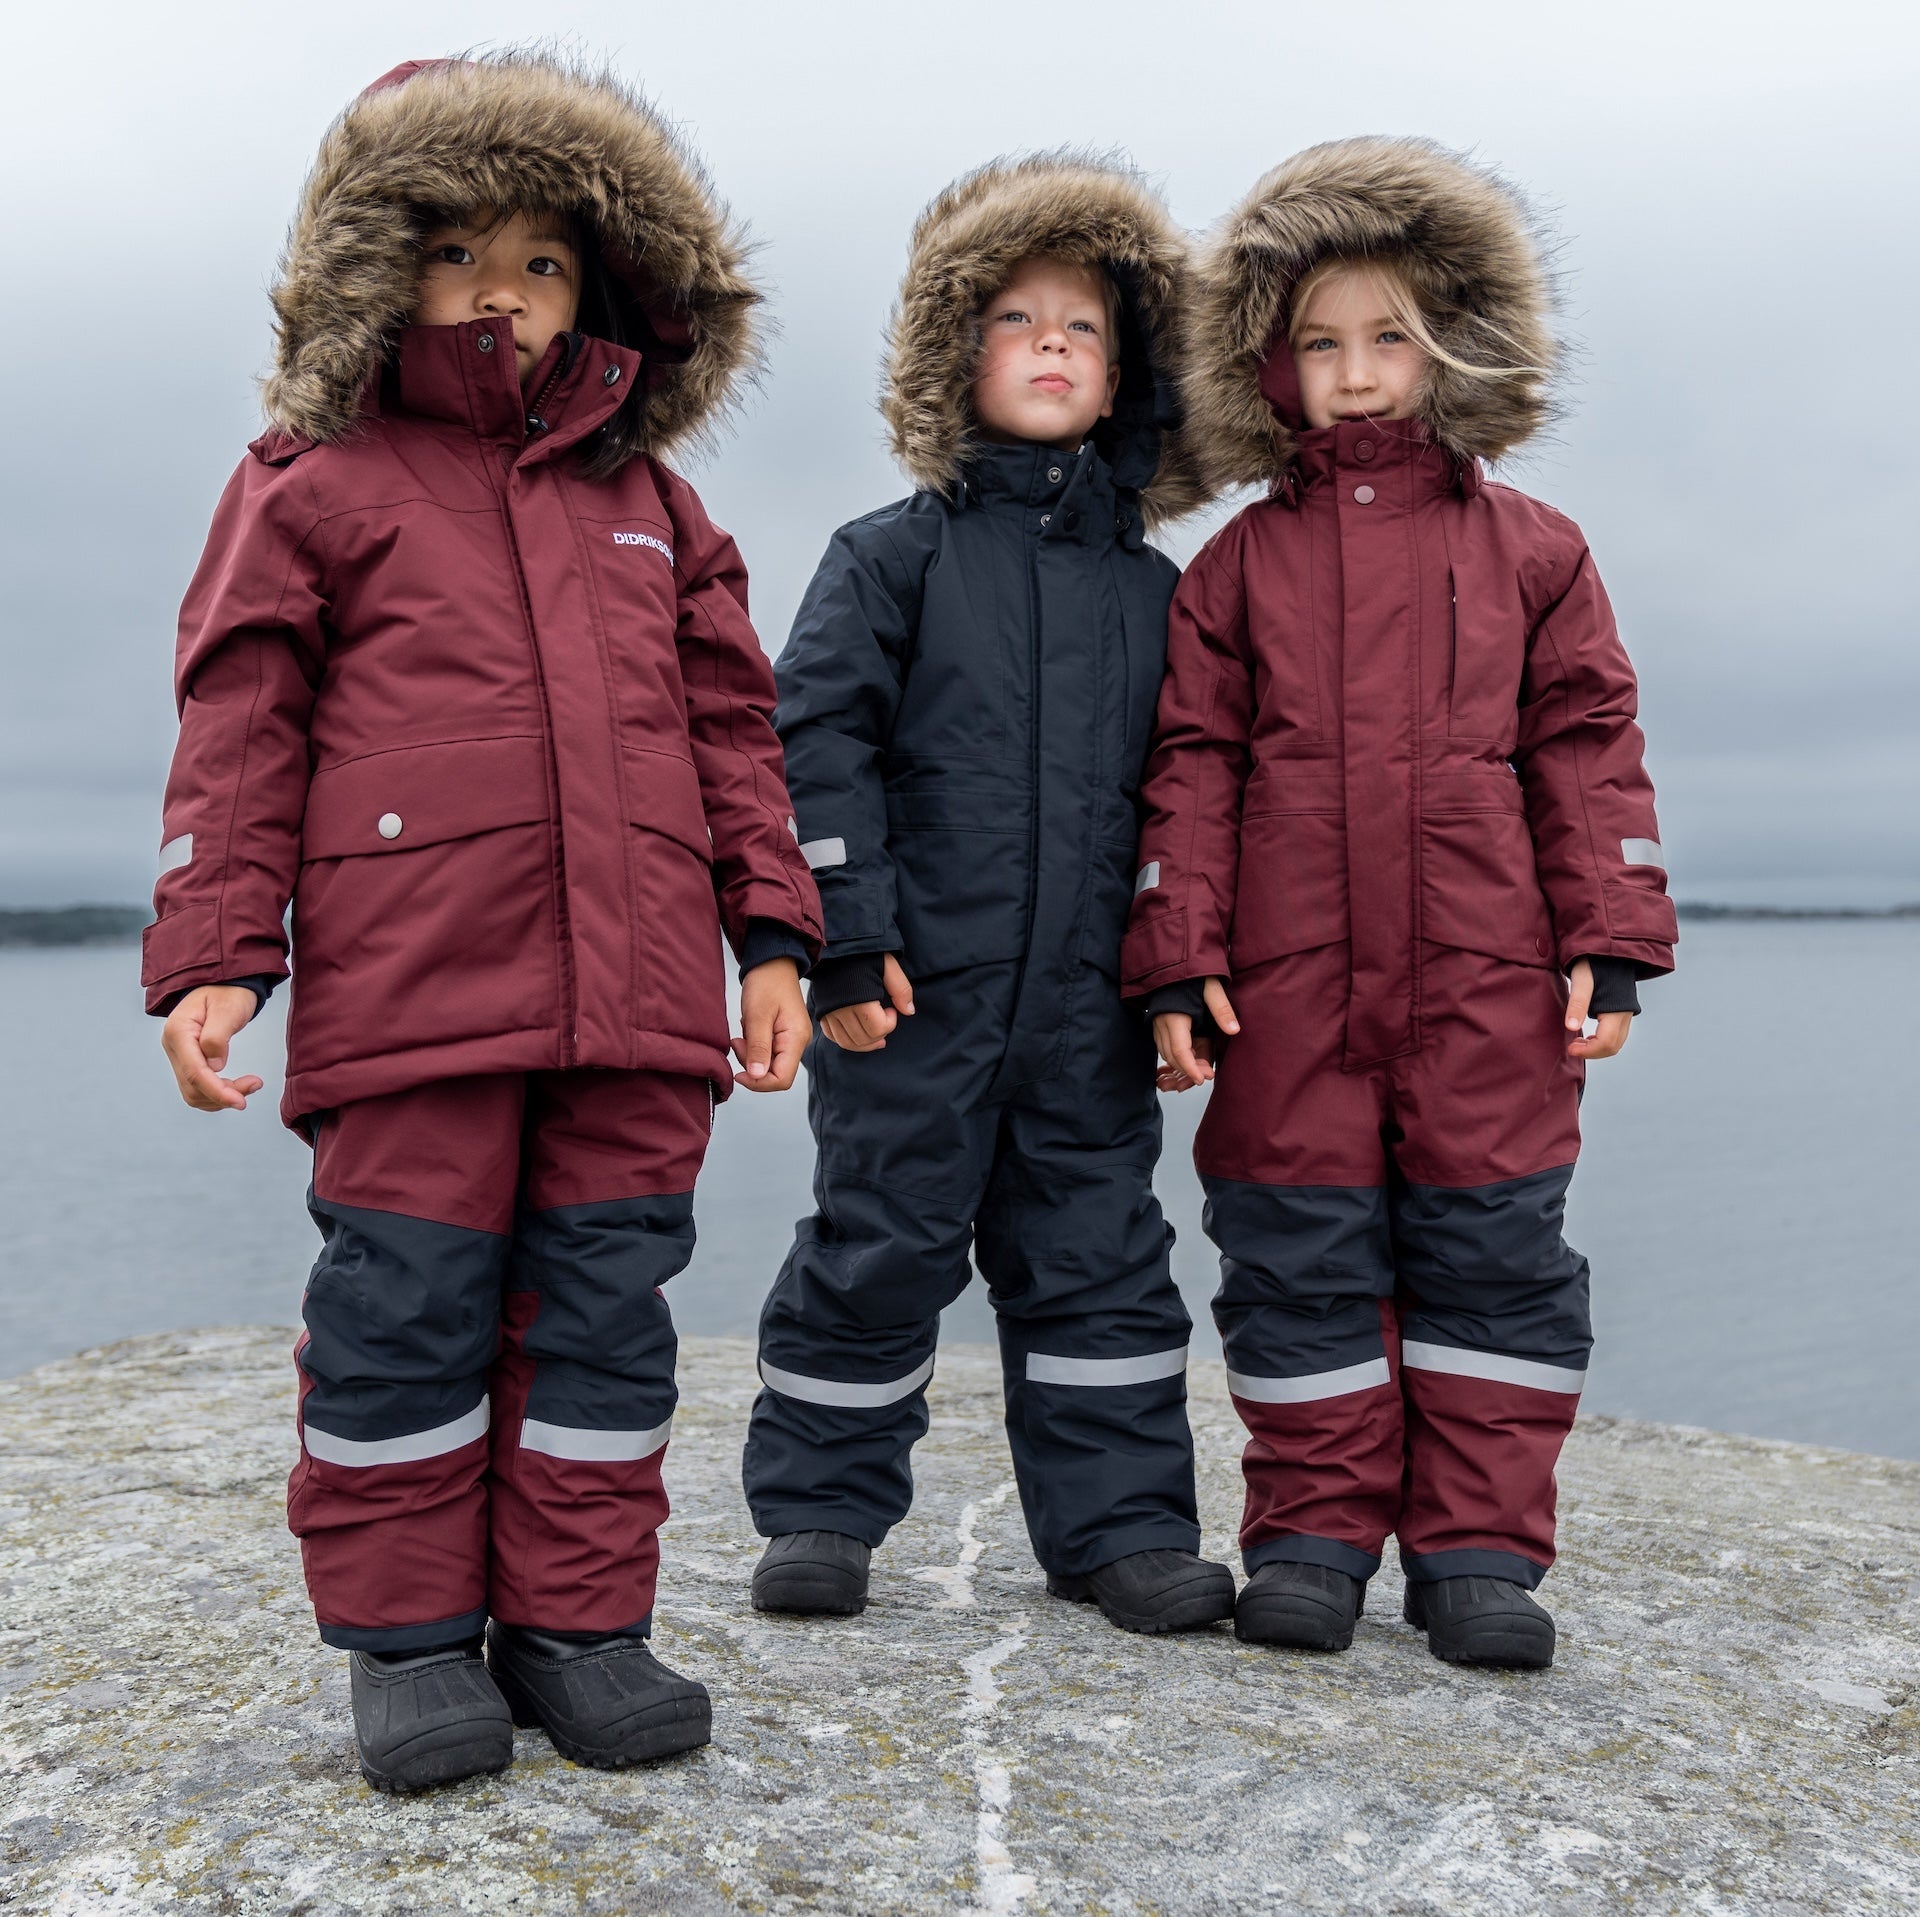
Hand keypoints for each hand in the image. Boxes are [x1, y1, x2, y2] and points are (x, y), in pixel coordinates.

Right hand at [162, 984, 264, 1110]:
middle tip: (255, 1084)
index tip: (240, 1102)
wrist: (225, 984)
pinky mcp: (187, 1060)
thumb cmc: (228, 992)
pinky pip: (197, 1087)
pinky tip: (236, 1087)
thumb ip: (218, 1037)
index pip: (194, 1071)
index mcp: (178, 1031)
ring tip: (250, 1084)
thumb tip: (215, 1066)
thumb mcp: (228, 1009)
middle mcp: (173, 1046)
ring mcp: (178, 1055)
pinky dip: (216, 1093)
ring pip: (194, 1092)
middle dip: (223, 1094)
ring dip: (220, 1097)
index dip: (217, 1091)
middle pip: (193, 1086)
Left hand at [734, 958, 811, 1091]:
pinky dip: (755, 1045)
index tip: (738, 1073)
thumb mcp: (757, 1015)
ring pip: (769, 1063)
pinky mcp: (784, 1035)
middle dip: (752, 1064)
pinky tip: (750, 1029)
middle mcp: (798, 1043)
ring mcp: (792, 1039)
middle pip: (775, 1073)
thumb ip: (757, 1048)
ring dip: (751, 1054)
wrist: (773, 963)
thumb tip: (756, 1076)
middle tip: (738, 1042)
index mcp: (796, 1039)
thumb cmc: (766, 983)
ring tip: (743, 1031)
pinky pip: (768, 1051)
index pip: (782, 1079)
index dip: (758, 1083)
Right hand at [818, 956, 915, 1052]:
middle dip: (879, 1035)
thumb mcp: (888, 965)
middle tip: (886, 1023)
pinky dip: (846, 1040)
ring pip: (847, 1042)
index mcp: (859, 998)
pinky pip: (831, 1036)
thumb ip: (900, 989)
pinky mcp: (821, 1012)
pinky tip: (857, 1035)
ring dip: (864, 1043)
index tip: (892, 1010)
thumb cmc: (862, 953)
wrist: (833, 943)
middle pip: (862, 1038)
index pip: (877, 1028)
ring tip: (876, 1035)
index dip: (890, 1024)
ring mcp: (828, 1012)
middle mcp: (841, 1009)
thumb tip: (909, 1011)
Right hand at [1152, 978, 1239, 1090]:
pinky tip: (1194, 1057)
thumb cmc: (1193, 973)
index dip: (1190, 1069)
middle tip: (1209, 1074)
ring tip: (1204, 1067)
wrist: (1173, 960)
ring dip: (1184, 1063)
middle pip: (1172, 1057)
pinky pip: (1167, 1046)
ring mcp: (1159, 1025)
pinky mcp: (1161, 1024)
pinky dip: (1179, 1055)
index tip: (1202, 1080)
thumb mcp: (1212, 988)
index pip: (1180, 1051)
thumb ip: (1222, 1009)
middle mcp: (1162, 1024)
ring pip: (1167, 1053)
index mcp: (1174, 1017)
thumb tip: (1234, 1031)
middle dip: (1189, 1069)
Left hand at [1565, 958, 1631, 1060]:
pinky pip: (1616, 1035)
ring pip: (1616, 1042)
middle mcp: (1626, 1013)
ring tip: (1576, 1043)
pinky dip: (1602, 1041)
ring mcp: (1626, 1013)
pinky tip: (1586, 1036)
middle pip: (1613, 1046)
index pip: (1607, 1042)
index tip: (1570, 1049)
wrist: (1608, 951)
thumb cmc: (1594, 962)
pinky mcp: (1622, 1011)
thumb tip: (1571, 1027)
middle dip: (1592, 1052)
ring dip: (1597, 1048)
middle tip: (1571, 1048)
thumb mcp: (1581, 980)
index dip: (1588, 1051)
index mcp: (1617, 1008)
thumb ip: (1577, 1003)